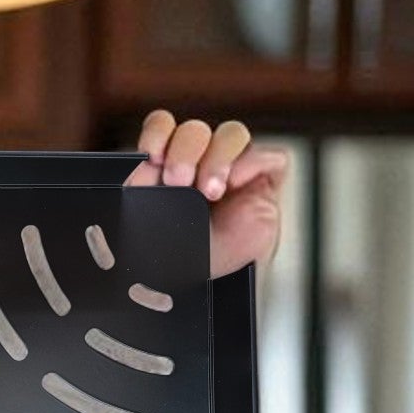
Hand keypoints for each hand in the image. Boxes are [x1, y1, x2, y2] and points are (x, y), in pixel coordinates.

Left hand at [125, 110, 289, 284]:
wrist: (211, 285)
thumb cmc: (183, 254)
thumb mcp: (152, 220)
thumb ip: (144, 189)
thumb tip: (143, 167)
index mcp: (170, 164)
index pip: (165, 127)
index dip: (158, 132)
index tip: (150, 154)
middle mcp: (203, 160)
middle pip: (196, 129)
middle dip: (184, 150)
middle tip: (177, 181)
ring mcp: (236, 168)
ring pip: (232, 133)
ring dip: (217, 157)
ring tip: (209, 191)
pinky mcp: (266, 182)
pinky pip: (270, 156)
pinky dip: (252, 163)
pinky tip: (235, 185)